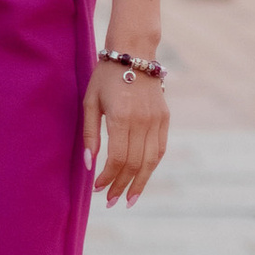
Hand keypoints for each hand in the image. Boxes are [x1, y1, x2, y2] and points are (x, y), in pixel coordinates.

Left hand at [82, 56, 167, 205]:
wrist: (134, 53)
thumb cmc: (105, 77)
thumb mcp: (90, 103)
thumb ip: (90, 135)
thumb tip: (89, 165)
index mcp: (121, 117)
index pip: (117, 158)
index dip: (108, 177)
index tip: (97, 188)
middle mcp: (143, 121)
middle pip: (134, 164)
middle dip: (121, 186)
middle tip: (111, 201)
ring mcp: (157, 120)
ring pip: (150, 161)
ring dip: (140, 183)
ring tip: (129, 199)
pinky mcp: (165, 118)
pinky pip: (160, 149)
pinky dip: (151, 166)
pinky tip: (141, 178)